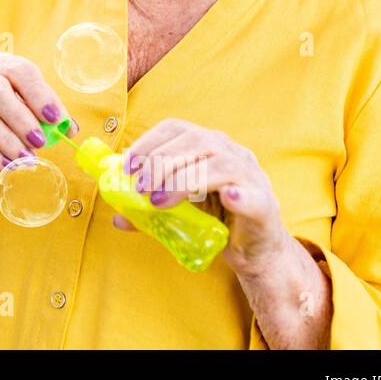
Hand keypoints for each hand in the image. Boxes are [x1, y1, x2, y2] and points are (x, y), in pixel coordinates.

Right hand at [0, 50, 72, 172]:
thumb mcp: (20, 111)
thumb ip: (44, 115)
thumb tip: (69, 128)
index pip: (18, 69)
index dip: (38, 93)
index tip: (55, 118)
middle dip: (21, 117)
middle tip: (40, 141)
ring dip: (6, 139)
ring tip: (26, 158)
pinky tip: (6, 165)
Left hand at [119, 118, 290, 273]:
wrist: (256, 250)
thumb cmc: (217, 220)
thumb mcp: (179, 209)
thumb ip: (150, 209)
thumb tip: (116, 217)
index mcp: (209, 146)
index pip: (177, 129)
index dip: (149, 142)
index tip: (128, 165)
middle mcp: (232, 153)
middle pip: (196, 141)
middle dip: (161, 161)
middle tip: (140, 187)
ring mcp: (251, 177)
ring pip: (220, 164)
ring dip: (183, 180)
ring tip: (158, 201)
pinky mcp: (264, 205)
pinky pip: (252, 196)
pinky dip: (239, 196)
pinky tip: (227, 198)